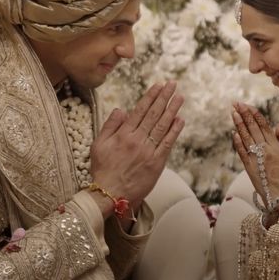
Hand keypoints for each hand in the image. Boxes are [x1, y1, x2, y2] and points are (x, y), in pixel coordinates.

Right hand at [90, 81, 184, 213]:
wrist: (110, 194)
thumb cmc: (102, 169)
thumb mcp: (98, 145)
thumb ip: (110, 126)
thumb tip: (121, 110)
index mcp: (123, 134)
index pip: (140, 110)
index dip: (150, 97)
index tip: (158, 85)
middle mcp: (137, 140)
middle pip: (153, 114)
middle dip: (164, 97)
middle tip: (172, 84)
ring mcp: (148, 151)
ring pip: (162, 126)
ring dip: (172, 110)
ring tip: (179, 97)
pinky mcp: (156, 163)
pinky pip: (167, 144)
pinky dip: (174, 131)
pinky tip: (180, 120)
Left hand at [231, 102, 278, 210]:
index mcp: (276, 148)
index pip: (264, 126)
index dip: (255, 115)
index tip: (248, 106)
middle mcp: (264, 151)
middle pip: (252, 129)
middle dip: (244, 115)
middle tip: (236, 104)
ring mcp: (255, 160)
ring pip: (245, 138)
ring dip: (238, 124)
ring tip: (233, 113)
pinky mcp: (249, 169)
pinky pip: (242, 153)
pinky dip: (237, 142)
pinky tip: (234, 133)